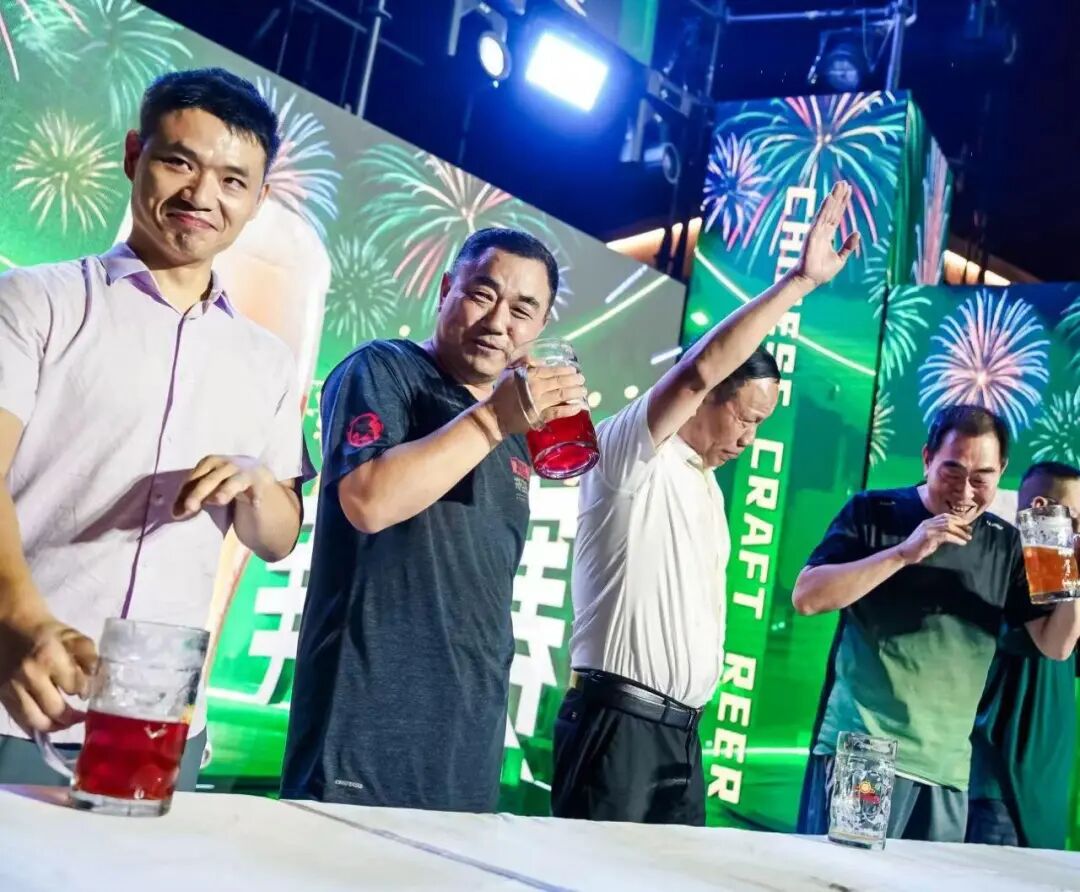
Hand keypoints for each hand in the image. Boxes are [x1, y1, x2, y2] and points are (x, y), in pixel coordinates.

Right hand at [0, 611, 96, 733]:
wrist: (10, 626)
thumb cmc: (46, 632)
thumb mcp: (73, 637)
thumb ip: (89, 656)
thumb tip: (97, 679)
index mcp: (49, 658)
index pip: (74, 686)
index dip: (86, 692)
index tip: (91, 694)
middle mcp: (29, 676)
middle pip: (54, 710)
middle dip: (71, 718)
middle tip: (81, 717)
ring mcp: (12, 688)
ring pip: (35, 721)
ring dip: (54, 727)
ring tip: (66, 724)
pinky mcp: (2, 695)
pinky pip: (19, 720)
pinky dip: (35, 727)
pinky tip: (48, 724)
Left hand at [173, 455, 274, 519]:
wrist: (261, 482)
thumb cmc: (228, 486)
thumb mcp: (210, 488)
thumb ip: (195, 497)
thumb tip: (175, 513)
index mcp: (213, 462)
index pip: (196, 476)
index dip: (185, 492)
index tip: (177, 511)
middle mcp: (229, 464)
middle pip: (212, 478)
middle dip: (199, 492)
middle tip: (190, 508)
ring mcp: (248, 473)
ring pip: (235, 481)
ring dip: (226, 490)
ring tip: (218, 501)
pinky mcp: (263, 484)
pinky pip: (257, 490)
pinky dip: (256, 496)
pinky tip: (255, 505)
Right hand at [481, 362, 587, 437]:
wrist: (495, 415)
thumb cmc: (502, 393)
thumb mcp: (509, 372)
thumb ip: (524, 362)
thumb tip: (540, 360)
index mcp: (529, 376)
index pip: (551, 371)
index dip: (565, 370)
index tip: (574, 370)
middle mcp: (535, 388)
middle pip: (559, 382)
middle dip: (574, 380)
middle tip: (582, 379)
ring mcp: (538, 403)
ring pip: (561, 395)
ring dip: (575, 393)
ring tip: (584, 391)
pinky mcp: (538, 417)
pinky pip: (557, 412)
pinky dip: (568, 409)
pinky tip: (578, 407)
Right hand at [792, 181, 859, 286]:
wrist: (810, 280)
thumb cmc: (822, 272)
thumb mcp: (840, 258)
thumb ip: (848, 246)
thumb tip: (857, 232)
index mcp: (828, 235)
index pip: (837, 215)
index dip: (843, 203)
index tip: (848, 191)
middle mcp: (822, 230)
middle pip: (833, 210)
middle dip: (839, 196)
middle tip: (844, 182)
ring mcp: (817, 231)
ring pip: (827, 211)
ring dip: (833, 197)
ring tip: (840, 185)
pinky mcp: (813, 234)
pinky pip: (821, 218)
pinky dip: (825, 207)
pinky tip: (830, 197)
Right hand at [897, 514, 972, 564]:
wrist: (904, 553)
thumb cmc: (917, 548)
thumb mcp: (930, 539)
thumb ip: (939, 535)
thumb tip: (952, 536)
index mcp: (928, 522)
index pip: (945, 516)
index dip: (957, 519)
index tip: (966, 525)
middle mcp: (928, 523)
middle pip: (949, 519)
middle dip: (961, 525)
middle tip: (970, 531)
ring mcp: (928, 529)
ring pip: (949, 526)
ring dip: (960, 532)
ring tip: (968, 537)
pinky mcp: (929, 536)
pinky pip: (946, 535)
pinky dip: (956, 539)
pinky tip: (962, 543)